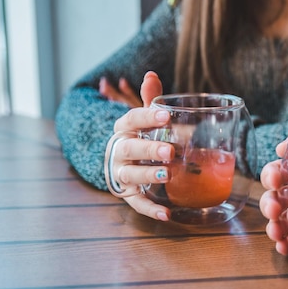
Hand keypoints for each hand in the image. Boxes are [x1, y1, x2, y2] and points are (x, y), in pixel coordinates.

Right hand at [104, 72, 171, 220]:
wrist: (118, 160)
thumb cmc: (138, 135)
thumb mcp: (143, 116)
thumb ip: (150, 99)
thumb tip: (151, 74)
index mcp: (124, 128)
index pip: (132, 119)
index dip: (148, 117)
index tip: (167, 116)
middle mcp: (119, 150)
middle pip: (129, 149)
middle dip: (148, 150)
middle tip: (170, 151)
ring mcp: (121, 173)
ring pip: (130, 175)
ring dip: (148, 175)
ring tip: (167, 175)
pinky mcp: (127, 193)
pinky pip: (136, 202)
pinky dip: (150, 209)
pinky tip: (167, 214)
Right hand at [259, 159, 287, 255]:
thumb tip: (281, 148)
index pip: (273, 173)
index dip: (269, 176)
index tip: (275, 180)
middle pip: (271, 199)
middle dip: (268, 204)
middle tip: (274, 209)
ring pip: (276, 221)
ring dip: (272, 226)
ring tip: (276, 233)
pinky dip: (285, 244)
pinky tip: (285, 248)